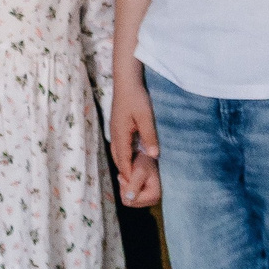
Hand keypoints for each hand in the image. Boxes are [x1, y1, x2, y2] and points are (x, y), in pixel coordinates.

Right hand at [110, 81, 161, 206]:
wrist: (126, 80)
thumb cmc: (136, 97)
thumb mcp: (145, 117)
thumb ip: (149, 137)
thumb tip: (154, 156)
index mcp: (120, 135)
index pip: (123, 160)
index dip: (128, 174)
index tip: (134, 187)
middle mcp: (115, 134)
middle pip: (118, 159)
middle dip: (124, 173)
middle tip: (132, 186)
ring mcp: (115, 130)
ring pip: (117, 153)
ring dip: (124, 164)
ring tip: (132, 176)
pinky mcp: (118, 125)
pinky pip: (119, 146)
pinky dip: (124, 156)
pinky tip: (131, 157)